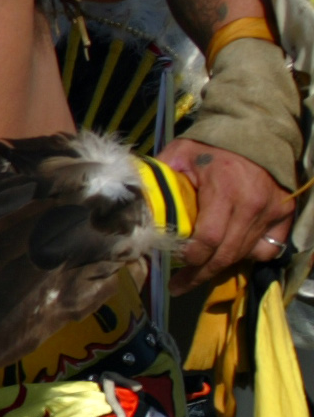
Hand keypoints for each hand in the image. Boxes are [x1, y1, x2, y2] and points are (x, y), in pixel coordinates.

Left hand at [157, 140, 295, 292]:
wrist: (254, 130)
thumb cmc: (211, 145)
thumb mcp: (180, 154)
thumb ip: (159, 177)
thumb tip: (131, 199)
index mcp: (223, 191)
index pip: (208, 239)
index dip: (192, 259)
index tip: (175, 268)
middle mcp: (251, 205)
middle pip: (226, 254)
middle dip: (201, 274)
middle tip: (179, 287)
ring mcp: (271, 211)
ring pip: (246, 253)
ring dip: (221, 267)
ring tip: (198, 275)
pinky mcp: (284, 213)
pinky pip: (269, 247)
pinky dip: (250, 254)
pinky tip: (231, 255)